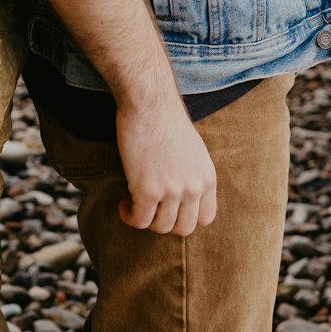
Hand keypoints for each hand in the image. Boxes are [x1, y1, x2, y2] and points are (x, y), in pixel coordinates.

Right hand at [115, 98, 217, 235]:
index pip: (206, 218)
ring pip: (160, 227)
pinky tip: (123, 203)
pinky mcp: (148, 190)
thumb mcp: (193, 150)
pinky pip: (139, 221)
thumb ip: (192, 175)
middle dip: (164, 223)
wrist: (149, 102)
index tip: (170, 210)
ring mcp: (172, 191)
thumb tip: (182, 199)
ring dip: (145, 219)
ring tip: (134, 203)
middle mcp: (193, 187)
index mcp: (207, 177)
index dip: (186, 218)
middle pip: (183, 228)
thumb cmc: (166, 120)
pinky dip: (128, 216)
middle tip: (150, 208)